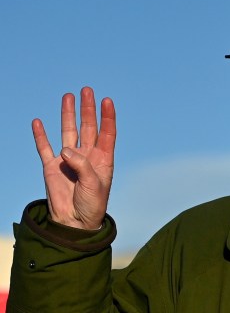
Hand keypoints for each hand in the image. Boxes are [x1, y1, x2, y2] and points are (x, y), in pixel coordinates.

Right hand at [33, 87, 116, 229]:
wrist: (75, 221)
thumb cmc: (92, 204)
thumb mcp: (93, 185)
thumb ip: (82, 166)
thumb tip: (66, 150)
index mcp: (103, 159)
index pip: (107, 132)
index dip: (107, 117)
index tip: (107, 101)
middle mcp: (87, 155)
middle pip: (87, 126)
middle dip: (87, 109)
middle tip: (87, 90)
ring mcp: (68, 159)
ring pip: (67, 131)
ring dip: (68, 114)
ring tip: (69, 96)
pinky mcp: (52, 166)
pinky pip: (45, 147)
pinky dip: (41, 135)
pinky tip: (38, 122)